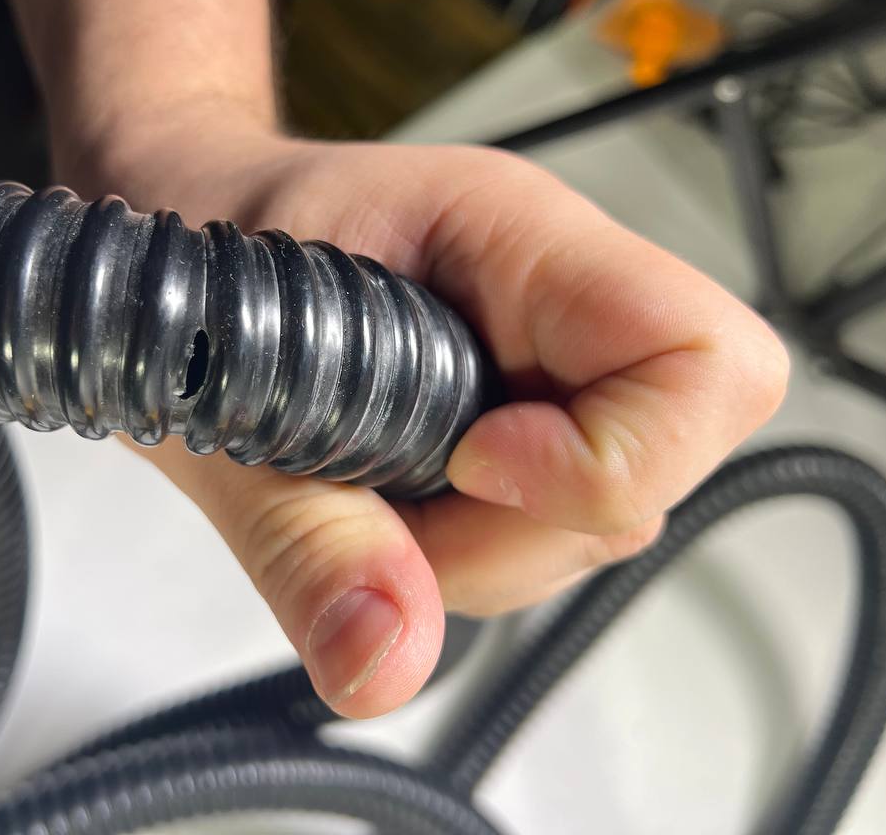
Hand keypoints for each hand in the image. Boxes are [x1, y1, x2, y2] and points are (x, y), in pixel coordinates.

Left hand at [53, 105, 788, 718]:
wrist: (181, 222)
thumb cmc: (203, 256)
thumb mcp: (226, 391)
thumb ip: (306, 538)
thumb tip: (381, 663)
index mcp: (516, 237)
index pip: (704, 359)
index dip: (612, 455)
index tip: (470, 468)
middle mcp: (558, 303)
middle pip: (662, 467)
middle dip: (518, 534)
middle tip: (381, 502)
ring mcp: (547, 364)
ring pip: (603, 521)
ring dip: (479, 554)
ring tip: (360, 491)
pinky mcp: (520, 418)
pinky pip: (544, 531)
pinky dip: (460, 553)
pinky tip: (383, 498)